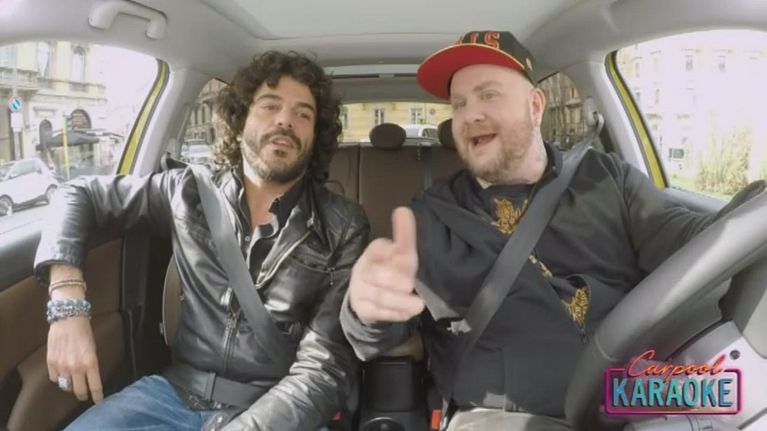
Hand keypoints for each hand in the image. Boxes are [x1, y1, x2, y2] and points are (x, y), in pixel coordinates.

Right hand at [47, 315, 102, 402]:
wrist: (68, 318)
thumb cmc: (84, 331)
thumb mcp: (93, 348)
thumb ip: (90, 363)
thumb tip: (89, 375)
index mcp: (90, 363)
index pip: (95, 386)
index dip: (97, 396)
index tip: (98, 401)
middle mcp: (76, 367)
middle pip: (79, 391)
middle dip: (82, 395)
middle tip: (84, 395)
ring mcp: (62, 366)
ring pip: (65, 385)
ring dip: (70, 385)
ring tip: (73, 382)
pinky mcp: (51, 362)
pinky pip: (55, 378)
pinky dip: (59, 378)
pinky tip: (62, 373)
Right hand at [349, 207, 424, 323]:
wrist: (365, 295)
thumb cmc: (387, 269)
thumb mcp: (397, 251)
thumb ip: (404, 234)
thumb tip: (403, 210)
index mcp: (373, 251)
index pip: (379, 249)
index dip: (394, 253)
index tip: (408, 256)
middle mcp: (363, 269)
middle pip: (376, 274)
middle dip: (395, 280)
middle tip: (411, 283)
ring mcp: (360, 290)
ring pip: (379, 296)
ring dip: (399, 301)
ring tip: (418, 304)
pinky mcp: (363, 309)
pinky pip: (378, 312)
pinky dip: (395, 313)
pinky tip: (408, 313)